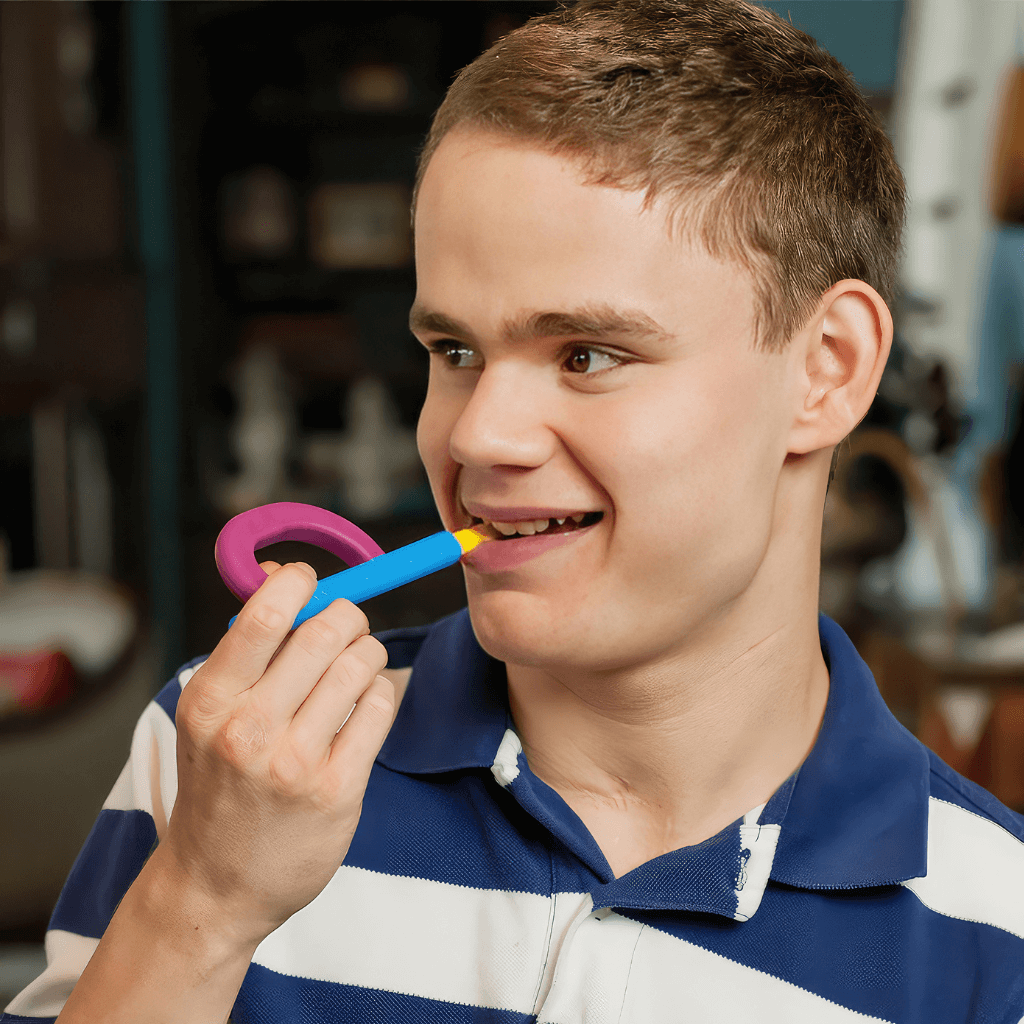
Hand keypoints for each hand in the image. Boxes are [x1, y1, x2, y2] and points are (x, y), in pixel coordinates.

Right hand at [158, 561, 393, 948]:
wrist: (215, 885)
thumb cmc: (217, 784)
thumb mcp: (209, 714)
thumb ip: (248, 648)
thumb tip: (285, 573)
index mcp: (209, 700)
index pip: (264, 615)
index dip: (299, 583)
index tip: (310, 583)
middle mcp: (248, 729)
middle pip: (325, 632)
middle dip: (346, 616)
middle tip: (346, 626)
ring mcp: (295, 763)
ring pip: (359, 665)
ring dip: (367, 652)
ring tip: (356, 665)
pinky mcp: (337, 790)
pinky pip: (379, 708)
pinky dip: (378, 693)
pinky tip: (362, 705)